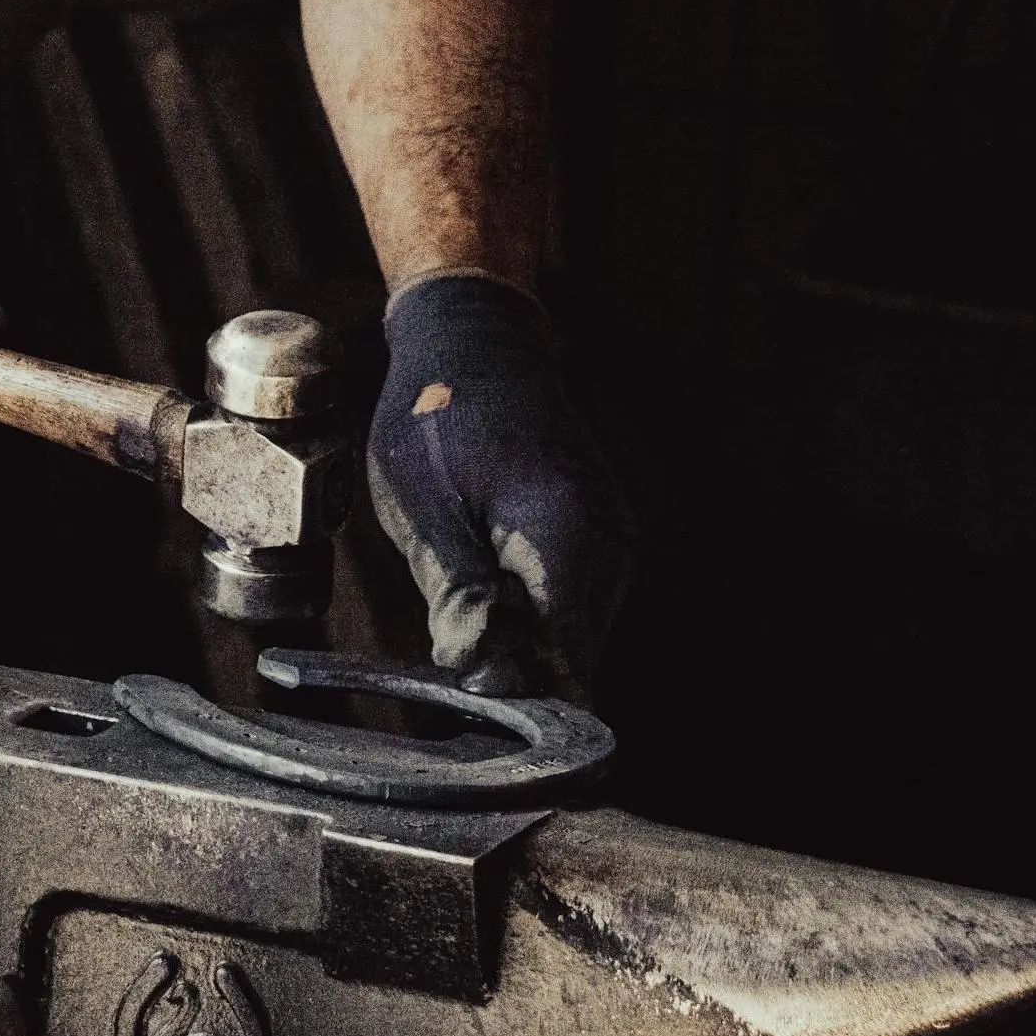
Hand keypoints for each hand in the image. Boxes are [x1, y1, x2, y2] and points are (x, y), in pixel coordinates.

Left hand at [367, 273, 632, 700]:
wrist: (474, 345)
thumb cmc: (438, 419)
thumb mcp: (423, 512)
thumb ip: (459, 599)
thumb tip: (486, 675)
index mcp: (568, 536)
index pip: (568, 661)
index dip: (520, 691)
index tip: (473, 683)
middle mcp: (610, 543)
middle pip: (574, 656)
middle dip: (515, 665)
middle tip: (454, 622)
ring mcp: (612, 540)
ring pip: (572, 634)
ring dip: (520, 637)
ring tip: (466, 583)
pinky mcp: (601, 537)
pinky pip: (570, 603)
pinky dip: (529, 610)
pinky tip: (487, 573)